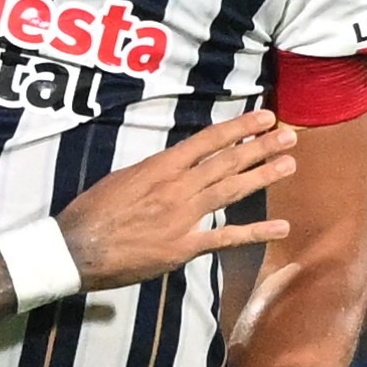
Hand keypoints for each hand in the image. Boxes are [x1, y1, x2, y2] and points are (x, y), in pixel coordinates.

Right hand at [56, 109, 295, 289]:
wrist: (77, 249)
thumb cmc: (92, 212)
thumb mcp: (122, 178)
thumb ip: (154, 172)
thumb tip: (175, 165)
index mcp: (160, 167)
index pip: (207, 141)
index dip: (239, 127)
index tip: (264, 117)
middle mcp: (176, 187)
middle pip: (226, 162)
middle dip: (261, 147)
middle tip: (289, 135)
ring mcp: (183, 217)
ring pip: (231, 191)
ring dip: (262, 176)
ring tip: (289, 164)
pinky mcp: (183, 247)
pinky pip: (225, 238)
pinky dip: (255, 232)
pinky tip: (280, 228)